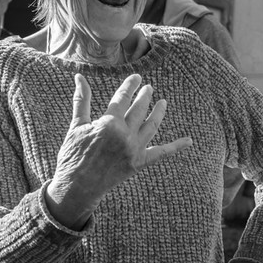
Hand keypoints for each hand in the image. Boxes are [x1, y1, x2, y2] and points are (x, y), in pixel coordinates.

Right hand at [44, 74, 192, 227]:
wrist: (77, 186)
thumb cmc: (73, 154)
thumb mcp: (77, 125)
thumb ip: (82, 100)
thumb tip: (79, 76)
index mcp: (109, 123)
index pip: (123, 98)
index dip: (130, 85)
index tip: (136, 77)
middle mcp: (125, 135)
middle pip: (140, 109)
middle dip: (145, 96)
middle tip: (149, 88)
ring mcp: (134, 150)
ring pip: (152, 126)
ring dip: (159, 112)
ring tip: (163, 102)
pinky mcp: (139, 163)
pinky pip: (161, 153)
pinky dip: (176, 147)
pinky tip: (189, 141)